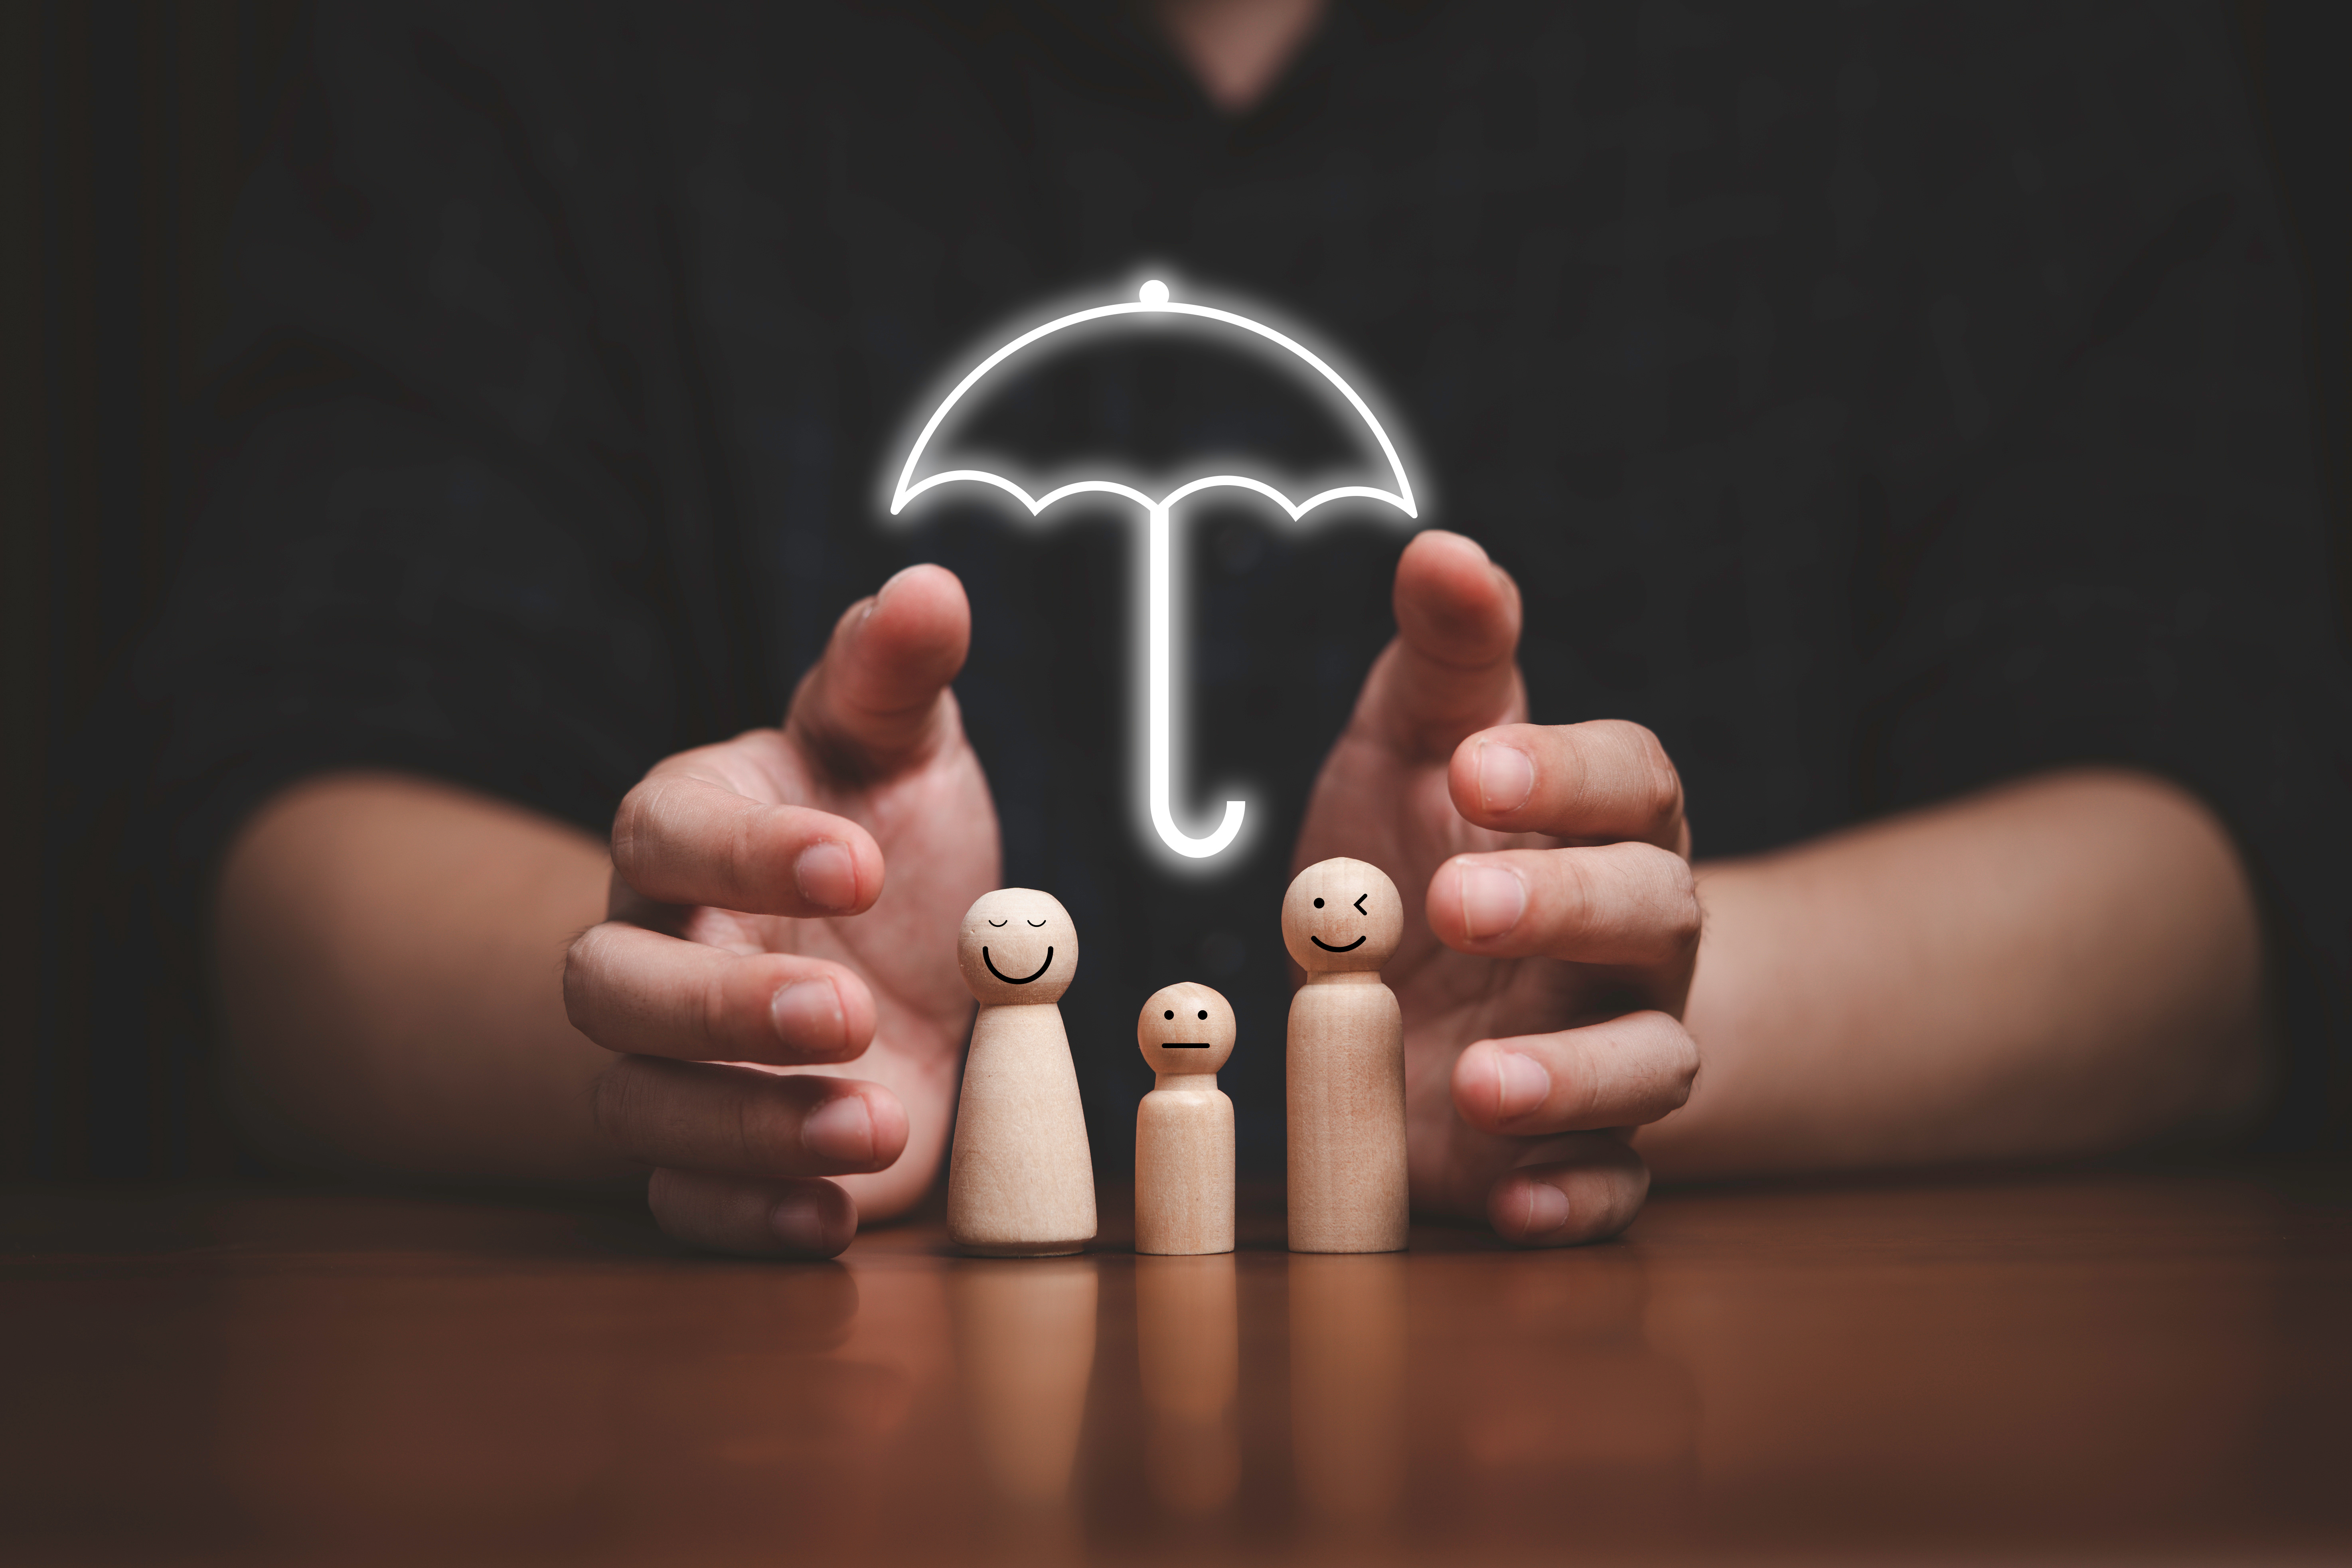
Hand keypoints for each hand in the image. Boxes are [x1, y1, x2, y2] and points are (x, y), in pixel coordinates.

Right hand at [564, 565, 998, 1256]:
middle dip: (722, 1005)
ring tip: (877, 1123)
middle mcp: (653, 947)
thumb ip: (895, 676)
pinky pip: (683, 1204)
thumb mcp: (905, 750)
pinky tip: (836, 1218)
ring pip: (639, 1104)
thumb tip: (932, 585)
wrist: (907, 967)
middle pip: (613, 983)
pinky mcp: (711, 1159)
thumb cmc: (891, 840)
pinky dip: (749, 1218)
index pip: (669, 829)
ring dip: (748, 1125)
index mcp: (687, 832)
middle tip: (850, 1007)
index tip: (859, 857)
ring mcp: (670, 1064)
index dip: (747, 849)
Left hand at [1293, 531, 1699, 1244]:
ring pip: (1649, 1061)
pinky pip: (1612, 1193)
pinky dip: (1572, 1203)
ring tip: (1479, 1080)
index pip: (1632, 780)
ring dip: (1574, 1077)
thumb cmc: (1413, 850)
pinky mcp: (1572, 1155)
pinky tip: (1512, 1206)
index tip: (1473, 764)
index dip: (1565, 773)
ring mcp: (1609, 1047)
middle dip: (1564, 907)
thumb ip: (1442, 656)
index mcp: (1602, 823)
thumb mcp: (1409, 744)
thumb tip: (1442, 547)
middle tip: (1457, 905)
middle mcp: (1630, 938)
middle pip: (1651, 914)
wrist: (1402, 992)